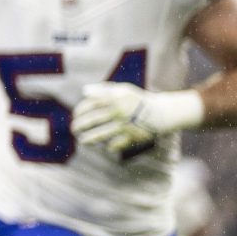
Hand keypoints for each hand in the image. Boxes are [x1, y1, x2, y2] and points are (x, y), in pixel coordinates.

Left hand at [73, 83, 203, 156]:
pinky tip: (107, 146)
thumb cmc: (137, 100)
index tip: (75, 116)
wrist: (162, 112)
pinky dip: (110, 146)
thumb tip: (84, 91)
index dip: (79, 111)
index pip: (90, 104)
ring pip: (100, 134)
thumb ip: (103, 89)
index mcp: (115, 98)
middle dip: (79, 126)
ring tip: (82, 141)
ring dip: (88, 139)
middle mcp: (118, 111)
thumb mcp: (123, 90)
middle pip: (92, 120)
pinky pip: (116, 144)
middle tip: (74, 129)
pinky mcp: (133, 136)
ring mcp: (125, 125)